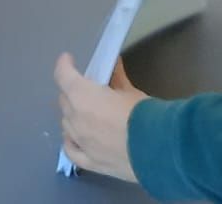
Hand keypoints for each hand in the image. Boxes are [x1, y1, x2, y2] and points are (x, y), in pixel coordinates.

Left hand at [54, 54, 143, 181]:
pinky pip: (72, 151)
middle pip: (65, 100)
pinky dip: (71, 142)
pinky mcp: (90, 162)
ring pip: (66, 123)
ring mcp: (81, 142)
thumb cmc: (143, 114)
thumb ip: (117, 79)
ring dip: (72, 114)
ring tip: (84, 112)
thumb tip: (114, 66)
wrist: (158, 150)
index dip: (64, 65)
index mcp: (82, 96)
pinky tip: (75, 138)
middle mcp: (75, 118)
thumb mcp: (131, 92)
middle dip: (72, 91)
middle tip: (86, 89)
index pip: (63, 76)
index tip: (68, 60)